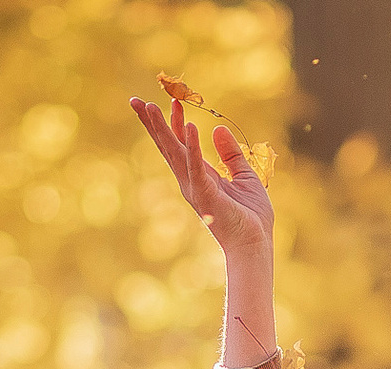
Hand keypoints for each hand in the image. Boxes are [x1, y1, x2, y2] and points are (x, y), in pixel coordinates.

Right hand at [130, 96, 272, 255]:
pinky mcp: (206, 195)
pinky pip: (197, 167)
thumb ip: (231, 153)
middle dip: (152, 123)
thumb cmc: (251, 217)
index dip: (174, 122)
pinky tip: (189, 126)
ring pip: (175, 153)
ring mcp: (195, 188)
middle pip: (167, 147)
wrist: (254, 245)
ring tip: (151, 106)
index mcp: (199, 176)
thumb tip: (217, 128)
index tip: (172, 101)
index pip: (180, 145)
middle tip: (135, 101)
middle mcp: (191, 181)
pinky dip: (193, 147)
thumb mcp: (244, 176)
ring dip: (163, 129)